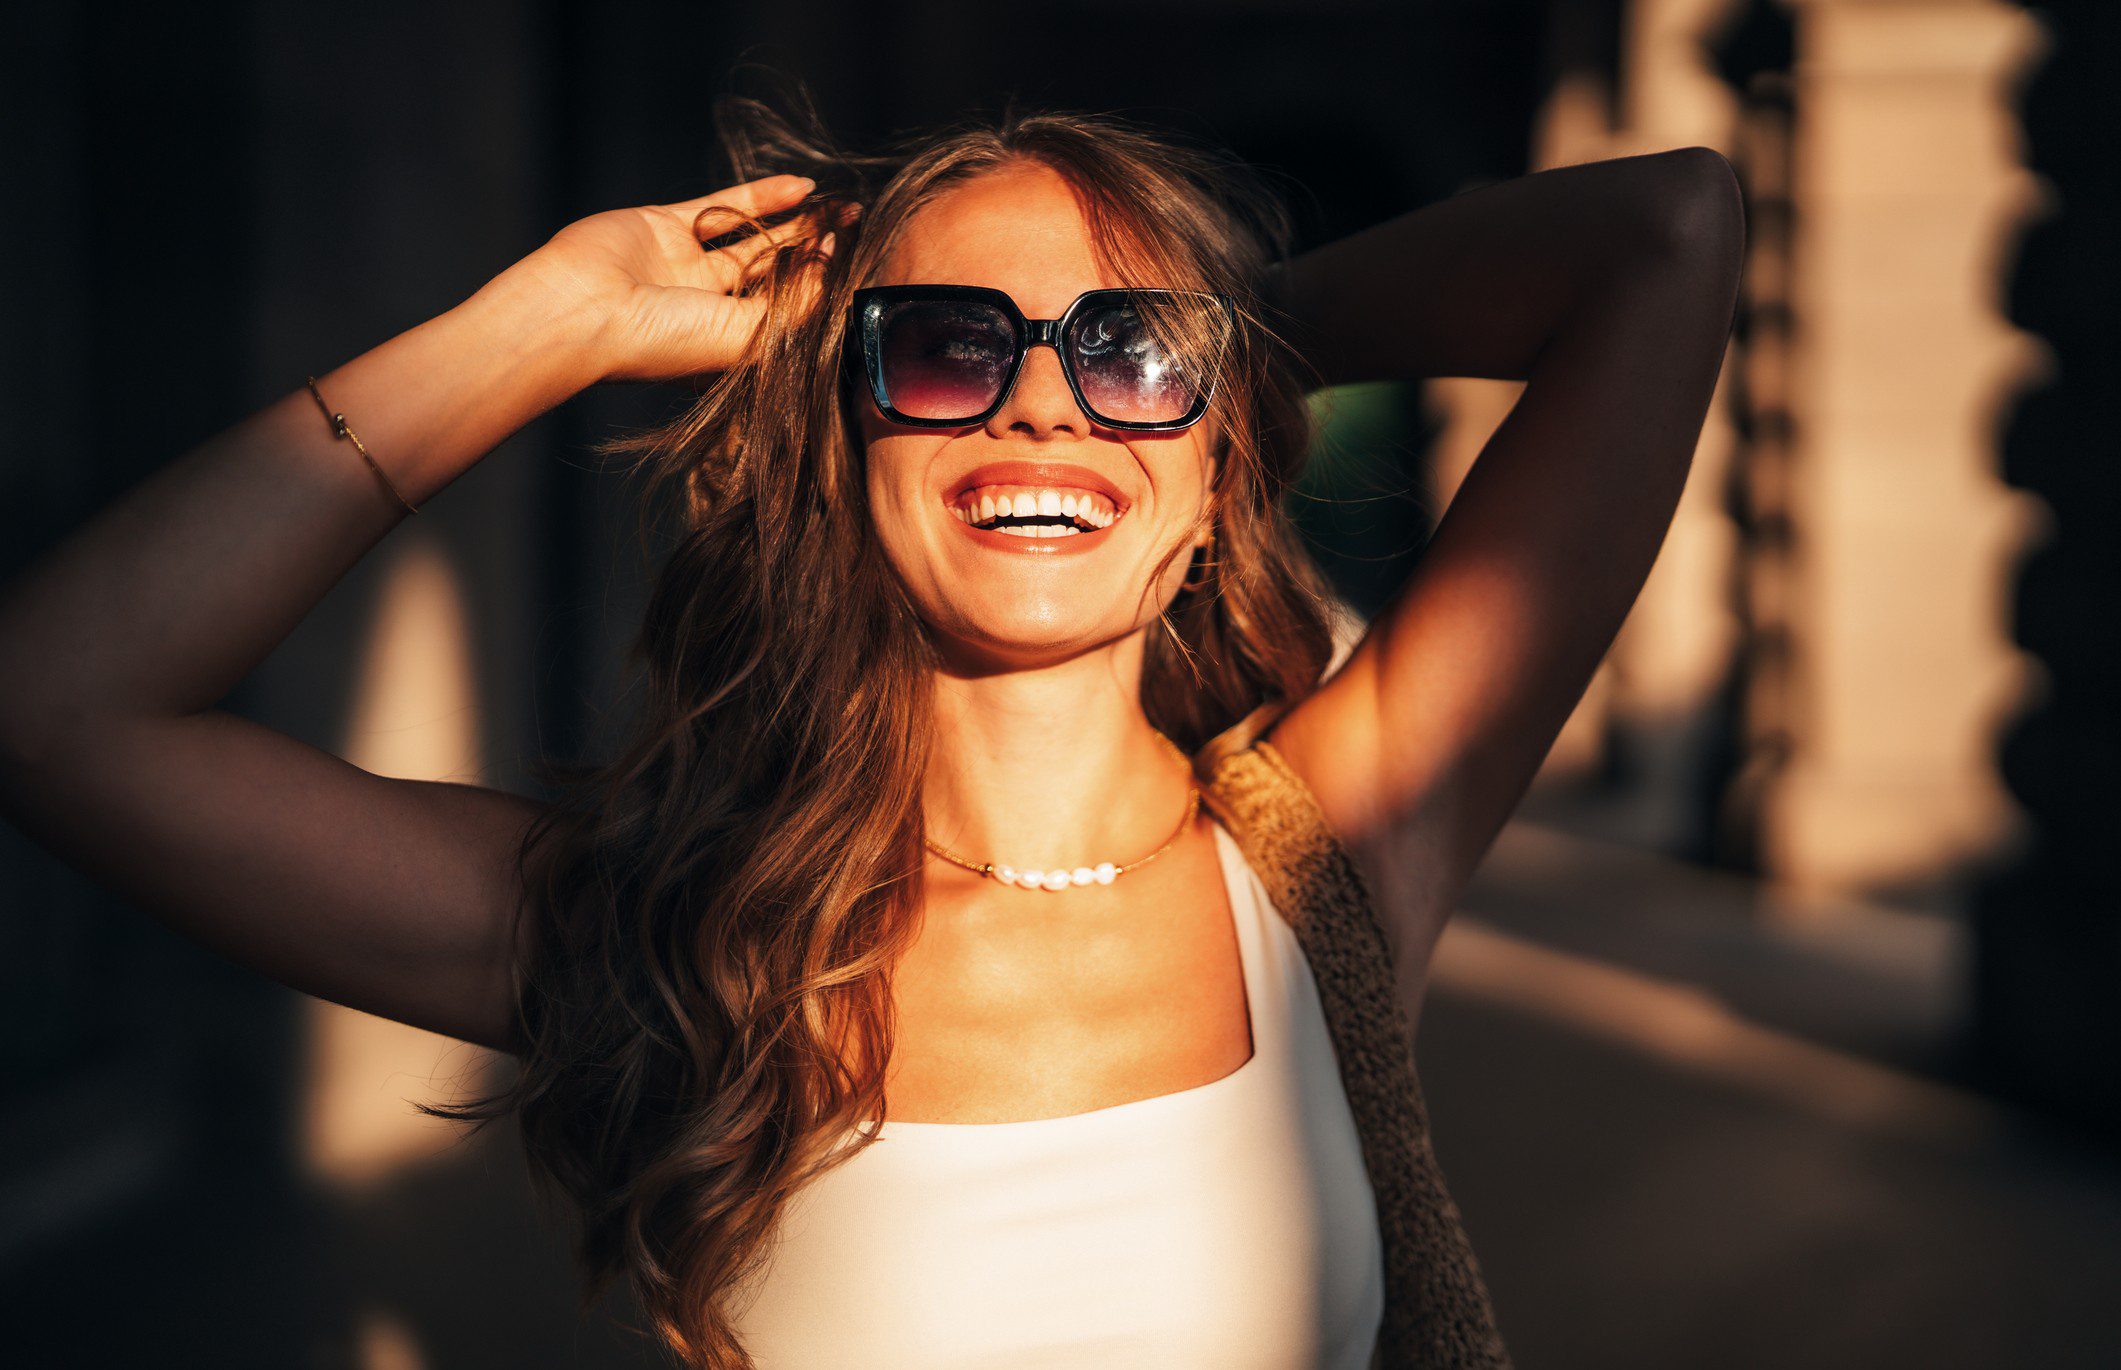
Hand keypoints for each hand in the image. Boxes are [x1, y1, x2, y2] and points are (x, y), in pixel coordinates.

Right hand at [493, 173, 841, 385]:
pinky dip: (761, 195)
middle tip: (856, 226)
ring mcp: (684, 265)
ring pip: (750, 237)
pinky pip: (721, 207)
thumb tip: (829, 277)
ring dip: (794, 221)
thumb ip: (789, 309)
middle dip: (814, 250)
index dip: (819, 289)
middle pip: (772, 273)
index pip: (784, 313)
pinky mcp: (664, 226)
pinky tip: (802, 187)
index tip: (856, 264)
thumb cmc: (659, 342)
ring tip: (838, 206)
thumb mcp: (741, 335)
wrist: (581, 311)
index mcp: (724, 345)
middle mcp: (706, 307)